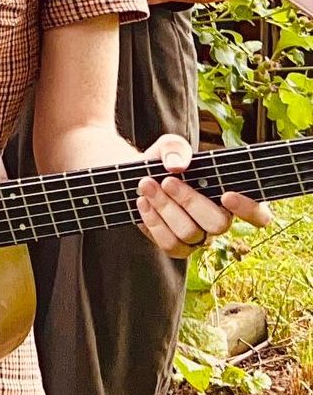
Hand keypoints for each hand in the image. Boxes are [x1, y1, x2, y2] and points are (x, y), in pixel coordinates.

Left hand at [135, 133, 273, 257]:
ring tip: (146, 185)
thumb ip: (175, 148)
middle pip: (218, 224)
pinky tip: (143, 202)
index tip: (226, 194)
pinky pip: (170, 245)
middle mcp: (218, 222)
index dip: (249, 209)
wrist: (137, 176)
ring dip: (165, 208)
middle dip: (189, 201)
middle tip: (166, 181)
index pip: (258, 215)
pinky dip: (153, 222)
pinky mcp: (176, 247)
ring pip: (190, 234)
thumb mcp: (169, 146)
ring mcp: (198, 238)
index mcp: (230, 199)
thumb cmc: (163, 162)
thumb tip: (177, 165)